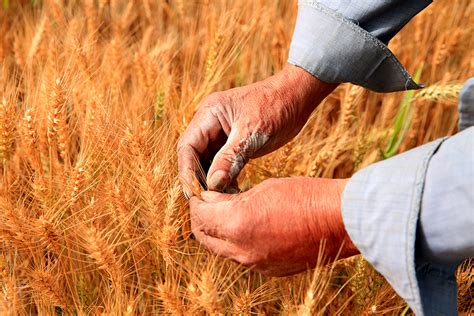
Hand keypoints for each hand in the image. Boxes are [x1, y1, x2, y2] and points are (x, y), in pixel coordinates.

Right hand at [178, 64, 336, 195]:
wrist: (297, 97)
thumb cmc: (275, 107)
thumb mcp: (252, 133)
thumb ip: (231, 158)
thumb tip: (213, 184)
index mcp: (208, 114)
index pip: (188, 146)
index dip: (187, 171)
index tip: (193, 193)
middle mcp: (210, 123)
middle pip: (194, 156)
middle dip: (198, 179)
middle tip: (206, 202)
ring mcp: (221, 133)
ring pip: (207, 162)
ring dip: (212, 181)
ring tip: (221, 200)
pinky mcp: (233, 143)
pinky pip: (221, 163)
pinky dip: (225, 178)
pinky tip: (232, 192)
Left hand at [189, 177, 358, 275]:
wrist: (342, 219)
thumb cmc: (305, 196)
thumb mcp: (263, 189)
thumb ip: (232, 199)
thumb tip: (214, 202)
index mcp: (237, 224)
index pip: (200, 216)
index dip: (197, 201)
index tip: (201, 190)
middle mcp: (242, 250)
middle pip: (204, 237)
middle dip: (202, 218)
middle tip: (209, 201)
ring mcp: (256, 264)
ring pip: (223, 249)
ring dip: (220, 231)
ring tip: (230, 211)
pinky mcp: (271, 270)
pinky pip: (244, 256)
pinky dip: (239, 241)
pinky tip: (251, 225)